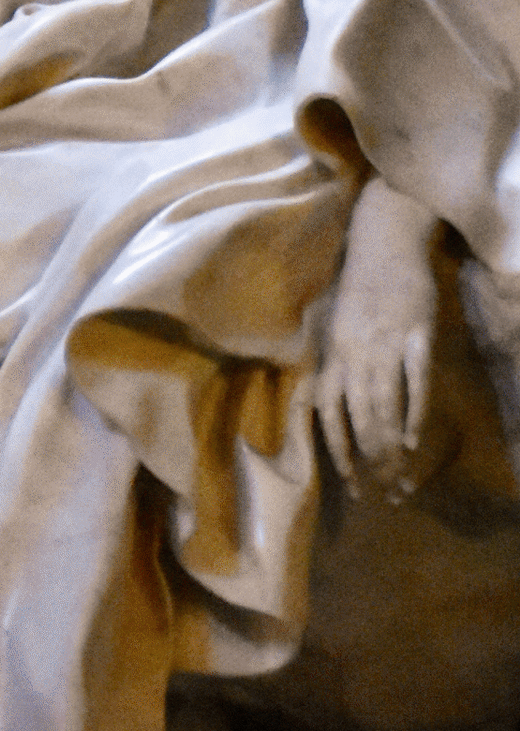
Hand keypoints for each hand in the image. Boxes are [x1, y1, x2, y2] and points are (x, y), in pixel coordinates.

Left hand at [316, 177, 439, 498]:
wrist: (383, 238)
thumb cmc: (357, 282)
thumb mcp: (331, 321)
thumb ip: (328, 359)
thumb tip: (314, 400)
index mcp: (332, 350)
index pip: (328, 411)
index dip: (337, 449)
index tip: (350, 482)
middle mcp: (354, 350)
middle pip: (359, 416)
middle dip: (369, 459)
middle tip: (382, 491)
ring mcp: (386, 342)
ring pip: (384, 404)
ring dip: (388, 445)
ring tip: (397, 476)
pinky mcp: (416, 334)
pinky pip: (415, 380)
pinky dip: (413, 412)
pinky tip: (412, 439)